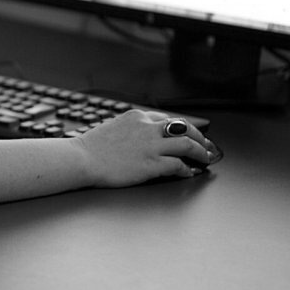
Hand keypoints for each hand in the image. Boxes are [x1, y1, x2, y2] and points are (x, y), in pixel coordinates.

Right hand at [72, 110, 214, 186]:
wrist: (81, 159)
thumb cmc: (90, 147)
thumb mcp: (112, 127)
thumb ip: (130, 128)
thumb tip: (140, 136)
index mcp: (137, 116)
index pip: (169, 118)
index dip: (183, 128)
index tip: (190, 134)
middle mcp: (147, 127)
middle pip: (184, 127)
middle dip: (200, 137)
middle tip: (208, 145)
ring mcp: (151, 146)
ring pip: (187, 144)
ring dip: (201, 152)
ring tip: (207, 158)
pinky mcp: (151, 164)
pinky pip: (178, 165)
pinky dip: (188, 169)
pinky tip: (190, 172)